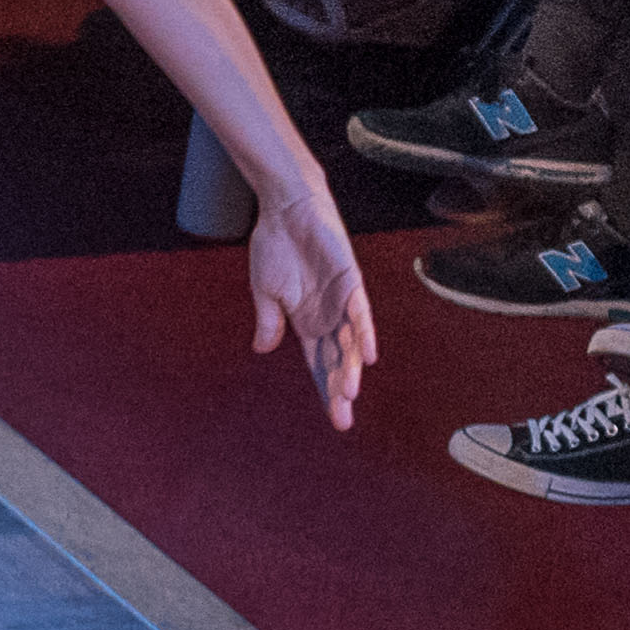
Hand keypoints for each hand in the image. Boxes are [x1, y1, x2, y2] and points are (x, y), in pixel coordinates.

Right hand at [244, 186, 372, 429]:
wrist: (286, 210)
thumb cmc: (276, 247)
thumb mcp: (264, 290)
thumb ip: (268, 320)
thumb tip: (262, 349)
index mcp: (307, 323)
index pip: (319, 364)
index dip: (326, 391)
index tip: (335, 419)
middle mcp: (328, 317)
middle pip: (337, 360)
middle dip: (339, 389)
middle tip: (342, 417)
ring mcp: (341, 301)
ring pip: (349, 342)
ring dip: (348, 367)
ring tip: (347, 392)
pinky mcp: (350, 282)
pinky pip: (359, 312)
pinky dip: (363, 332)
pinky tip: (366, 355)